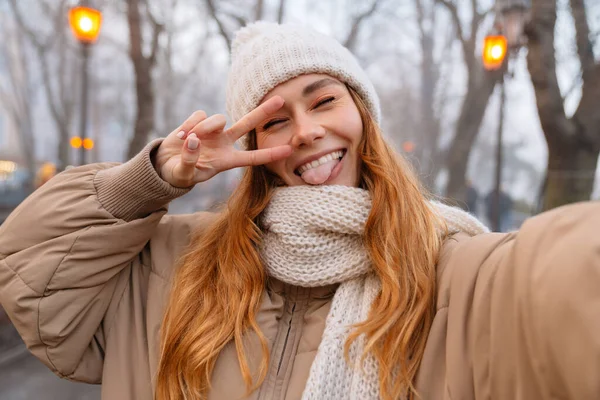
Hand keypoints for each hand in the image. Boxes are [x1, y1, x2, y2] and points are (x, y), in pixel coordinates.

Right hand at [154, 96, 291, 187]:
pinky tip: (180, 136)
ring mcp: (213, 131)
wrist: (164, 165)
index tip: (290, 150)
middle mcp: (224, 143)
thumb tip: (193, 140)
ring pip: (218, 119)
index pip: (253, 157)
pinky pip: (199, 115)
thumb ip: (189, 160)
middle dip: (263, 112)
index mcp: (227, 161)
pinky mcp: (199, 121)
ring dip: (203, 128)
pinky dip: (189, 124)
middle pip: (247, 124)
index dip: (271, 154)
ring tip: (187, 141)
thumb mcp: (183, 174)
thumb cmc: (178, 174)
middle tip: (281, 100)